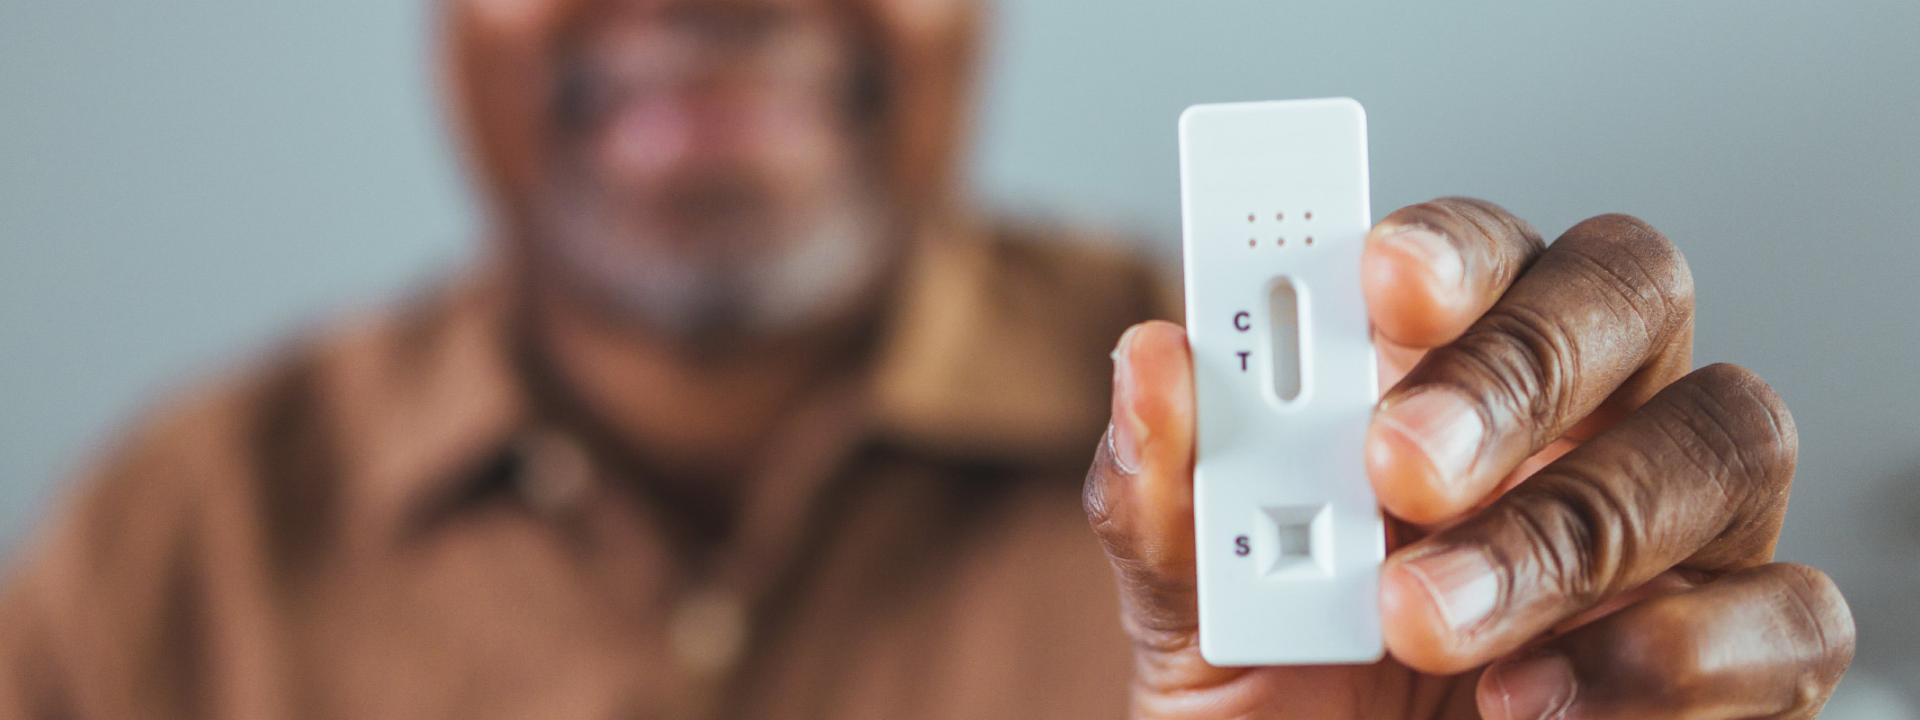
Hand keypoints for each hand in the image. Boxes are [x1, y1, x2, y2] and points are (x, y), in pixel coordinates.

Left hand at [1084, 198, 1855, 717]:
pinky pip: (1786, 614)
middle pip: (1627, 295)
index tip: (1381, 283)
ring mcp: (1676, 530)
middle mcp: (1582, 420)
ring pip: (1721, 439)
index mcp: (1446, 373)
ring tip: (1423, 624)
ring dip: (1565, 531)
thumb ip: (1159, 491)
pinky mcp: (1744, 654)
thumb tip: (1151, 358)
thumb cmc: (1274, 692)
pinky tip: (1531, 703)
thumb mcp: (1184, 604)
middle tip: (1398, 467)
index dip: (1447, 246)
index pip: (1484, 249)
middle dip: (1516, 370)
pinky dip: (1668, 655)